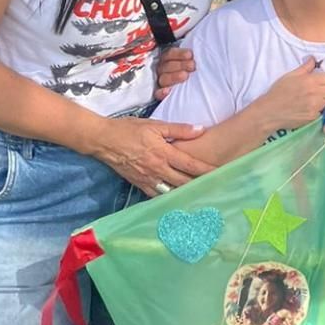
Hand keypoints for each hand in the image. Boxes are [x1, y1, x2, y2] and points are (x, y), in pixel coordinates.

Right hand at [90, 116, 212, 196]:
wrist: (103, 140)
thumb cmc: (129, 129)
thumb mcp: (155, 125)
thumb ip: (179, 129)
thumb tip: (201, 129)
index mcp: (163, 153)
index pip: (190, 165)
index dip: (206, 170)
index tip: (221, 173)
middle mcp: (157, 169)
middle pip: (184, 182)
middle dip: (200, 185)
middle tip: (215, 187)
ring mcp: (148, 179)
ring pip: (172, 191)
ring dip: (186, 194)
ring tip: (200, 195)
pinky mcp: (139, 184)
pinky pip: (157, 195)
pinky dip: (169, 198)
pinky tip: (177, 199)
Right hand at [155, 45, 194, 99]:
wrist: (194, 88)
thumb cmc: (193, 69)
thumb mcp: (193, 60)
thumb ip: (192, 55)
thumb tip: (200, 48)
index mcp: (169, 59)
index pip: (169, 54)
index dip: (179, 54)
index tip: (190, 55)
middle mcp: (163, 69)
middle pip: (166, 65)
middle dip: (180, 65)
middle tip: (192, 66)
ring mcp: (161, 81)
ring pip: (163, 78)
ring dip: (174, 76)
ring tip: (185, 76)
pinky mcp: (161, 94)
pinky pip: (157, 93)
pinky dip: (162, 93)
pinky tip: (167, 91)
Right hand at [261, 57, 324, 130]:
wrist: (270, 111)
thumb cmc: (278, 92)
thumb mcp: (290, 76)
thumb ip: (305, 67)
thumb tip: (313, 59)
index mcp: (309, 80)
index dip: (324, 80)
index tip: (318, 83)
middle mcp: (314, 93)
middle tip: (315, 93)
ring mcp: (314, 106)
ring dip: (323, 101)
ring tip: (312, 101)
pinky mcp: (313, 117)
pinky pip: (322, 112)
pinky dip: (317, 111)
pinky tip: (308, 109)